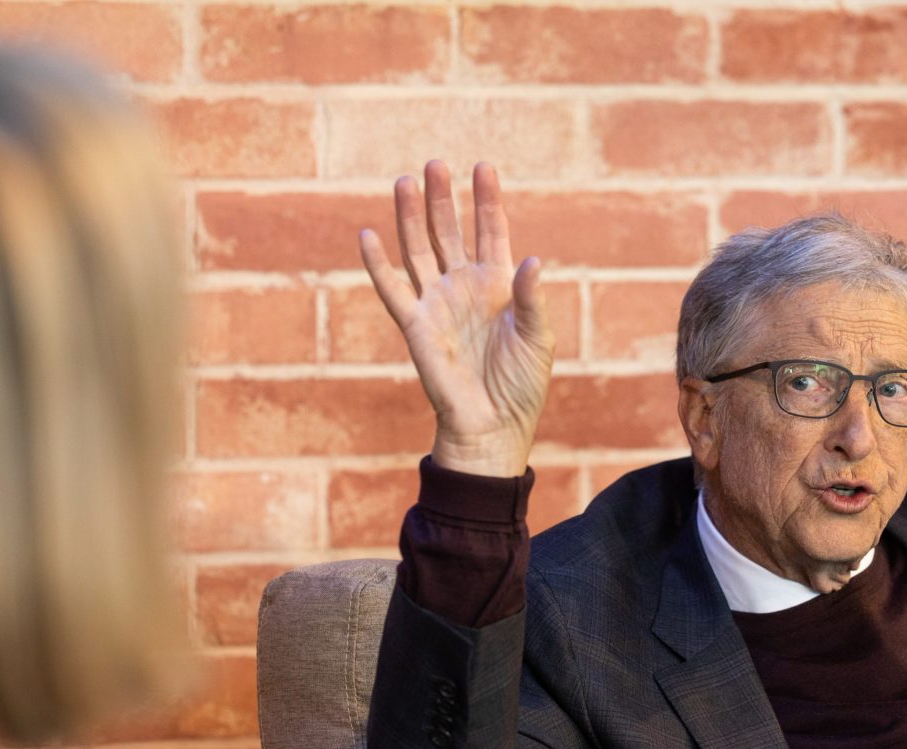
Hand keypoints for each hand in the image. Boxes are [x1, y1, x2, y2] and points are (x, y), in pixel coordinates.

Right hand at [360, 160, 552, 477]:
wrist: (492, 426)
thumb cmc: (522, 385)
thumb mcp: (538, 338)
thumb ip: (530, 298)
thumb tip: (531, 260)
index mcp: (498, 284)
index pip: (491, 230)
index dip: (486, 200)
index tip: (483, 166)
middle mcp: (465, 286)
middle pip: (449, 231)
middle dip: (443, 198)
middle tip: (435, 164)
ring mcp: (437, 302)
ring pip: (419, 249)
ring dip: (412, 217)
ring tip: (405, 181)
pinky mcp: (415, 325)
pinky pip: (392, 288)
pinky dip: (377, 262)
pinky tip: (368, 233)